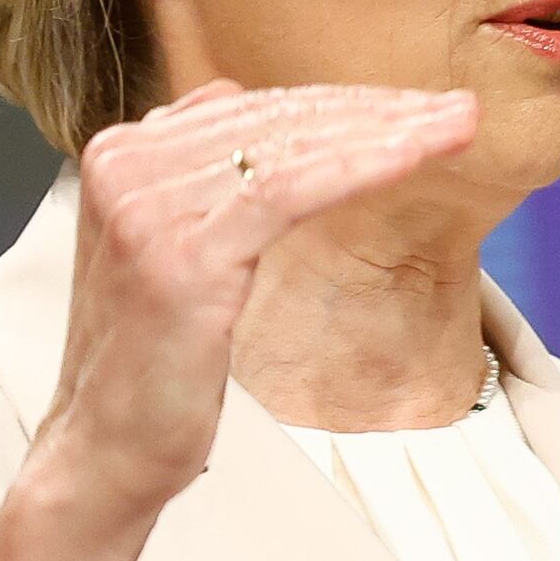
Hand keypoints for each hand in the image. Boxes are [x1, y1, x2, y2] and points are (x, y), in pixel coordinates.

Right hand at [0, 79, 478, 560]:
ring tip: (457, 126)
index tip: (416, 110)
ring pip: (290, 145)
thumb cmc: (153, 367)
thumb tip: (288, 133)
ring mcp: (147, 204)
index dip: (342, 104)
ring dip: (386, 130)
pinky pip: (286, 190)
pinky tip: (411, 156)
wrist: (101, 456)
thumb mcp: (176, 254)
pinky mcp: (180, 252)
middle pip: (275, 118)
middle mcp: (125, 163)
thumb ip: (209, 187)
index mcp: (122, 155)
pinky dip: (357, 166)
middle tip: (457, 110)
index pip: (252, 109)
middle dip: (377, 109)